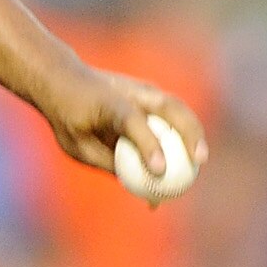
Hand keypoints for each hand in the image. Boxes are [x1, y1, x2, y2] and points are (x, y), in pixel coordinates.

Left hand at [42, 67, 209, 189]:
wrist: (65, 79)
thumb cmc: (67, 115)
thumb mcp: (77, 145)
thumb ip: (108, 161)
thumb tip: (140, 186)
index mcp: (107, 102)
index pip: (132, 121)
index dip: (149, 145)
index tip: (159, 170)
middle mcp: (130, 91)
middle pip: (169, 107)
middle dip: (189, 133)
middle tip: (198, 161)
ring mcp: (143, 89)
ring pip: (177, 107)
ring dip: (194, 131)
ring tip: (201, 160)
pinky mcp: (151, 95)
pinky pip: (172, 115)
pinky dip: (183, 133)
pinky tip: (190, 158)